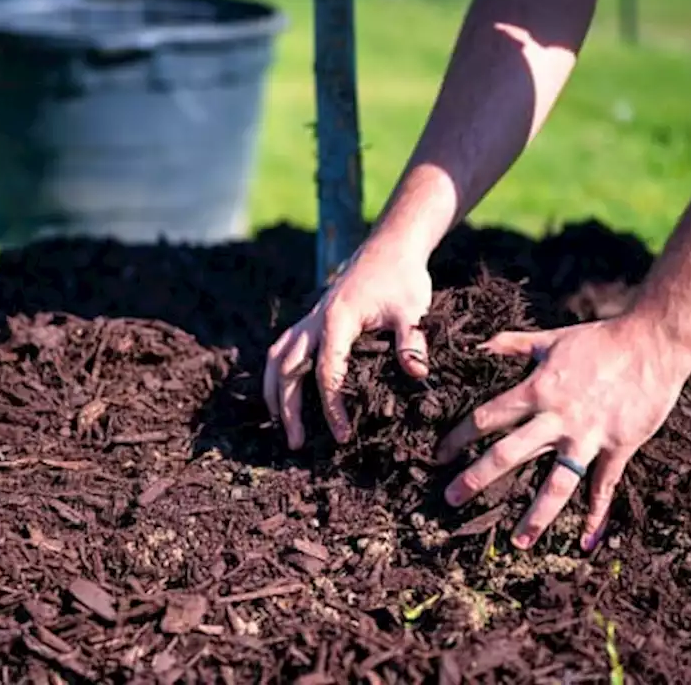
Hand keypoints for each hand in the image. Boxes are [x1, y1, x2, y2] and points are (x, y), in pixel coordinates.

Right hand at [263, 236, 432, 448]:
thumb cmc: (403, 279)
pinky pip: (282, 348)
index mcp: (337, 320)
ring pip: (276, 358)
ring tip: (279, 425)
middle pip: (288, 369)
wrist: (390, 247)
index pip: (326, 372)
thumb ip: (413, 341)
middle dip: (288, 408)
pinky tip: (281, 394)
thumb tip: (417, 374)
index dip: (332, 407)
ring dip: (274, 392)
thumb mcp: (413, 309)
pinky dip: (276, 374)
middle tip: (296, 444)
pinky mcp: (310, 320)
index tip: (342, 435)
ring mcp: (309, 319)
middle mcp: (315, 320)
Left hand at [436, 314, 690, 551]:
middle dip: (477, 478)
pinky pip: (603, 486)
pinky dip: (596, 515)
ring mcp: (589, 437)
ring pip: (557, 483)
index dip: (458, 437)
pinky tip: (586, 541)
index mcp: (537, 390)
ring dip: (537, 514)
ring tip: (518, 541)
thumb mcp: (550, 339)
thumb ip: (512, 344)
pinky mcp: (619, 447)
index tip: (439, 456)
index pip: (486, 418)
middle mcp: (558, 418)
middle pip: (508, 454)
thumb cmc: (600, 339)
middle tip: (451, 500)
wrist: (653, 342)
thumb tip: (479, 345)